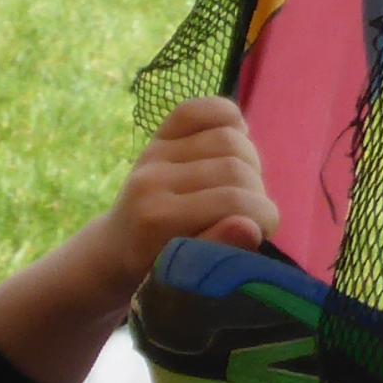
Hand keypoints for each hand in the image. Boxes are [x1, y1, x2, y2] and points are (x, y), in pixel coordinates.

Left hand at [113, 96, 276, 273]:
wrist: (117, 246)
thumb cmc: (159, 267)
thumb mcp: (188, 274)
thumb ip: (219, 250)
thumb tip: (251, 227)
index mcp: (158, 219)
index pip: (234, 202)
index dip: (264, 215)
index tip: (264, 230)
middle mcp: (153, 179)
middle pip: (236, 167)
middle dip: (258, 191)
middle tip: (252, 211)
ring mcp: (154, 152)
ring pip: (229, 137)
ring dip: (251, 161)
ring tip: (243, 185)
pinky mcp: (158, 135)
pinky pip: (202, 109)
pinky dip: (229, 119)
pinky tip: (235, 142)